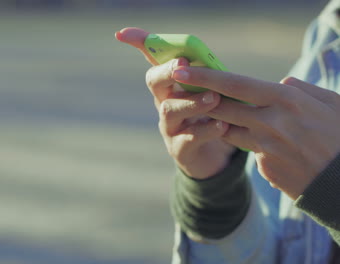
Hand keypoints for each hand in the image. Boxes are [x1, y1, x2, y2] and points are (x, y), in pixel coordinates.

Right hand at [116, 27, 235, 178]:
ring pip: (170, 111)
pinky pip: (189, 139)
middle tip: (183, 63)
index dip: (140, 43)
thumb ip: (206, 71)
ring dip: (191, 102)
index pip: (154, 59)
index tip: (125, 33)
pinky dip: (206, 130)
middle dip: (166, 70)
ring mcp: (169, 128)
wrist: (213, 157)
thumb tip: (204, 48)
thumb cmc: (211, 117)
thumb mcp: (209, 91)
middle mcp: (164, 103)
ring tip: (213, 98)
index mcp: (170, 85)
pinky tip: (222, 125)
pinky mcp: (180, 150)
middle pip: (155, 82)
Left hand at [172, 65, 339, 198]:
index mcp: (286, 100)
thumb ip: (299, 89)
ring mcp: (265, 148)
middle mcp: (270, 122)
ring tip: (221, 115)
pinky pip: (250, 150)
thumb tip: (278, 83)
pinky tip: (273, 146)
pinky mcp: (264, 167)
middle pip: (222, 108)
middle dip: (198, 99)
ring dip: (221, 122)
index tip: (181, 70)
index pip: (234, 85)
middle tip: (181, 90)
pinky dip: (252, 144)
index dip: (204, 77)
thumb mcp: (328, 103)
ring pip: (229, 129)